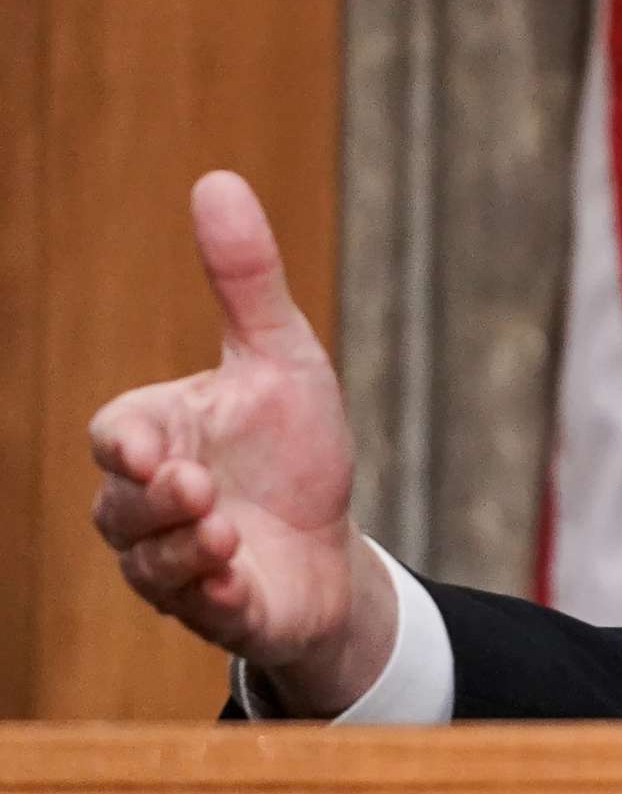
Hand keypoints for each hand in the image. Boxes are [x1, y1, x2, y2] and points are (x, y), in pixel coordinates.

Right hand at [87, 171, 394, 715]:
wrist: (333, 544)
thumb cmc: (294, 449)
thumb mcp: (283, 359)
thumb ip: (246, 282)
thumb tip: (217, 180)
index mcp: (157, 439)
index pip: (116, 436)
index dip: (128, 444)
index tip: (151, 448)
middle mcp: (148, 508)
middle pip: (119, 508)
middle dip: (154, 502)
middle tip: (194, 487)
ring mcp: (177, 567)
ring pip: (150, 566)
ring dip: (184, 551)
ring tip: (226, 535)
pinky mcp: (220, 613)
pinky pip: (199, 612)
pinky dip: (214, 597)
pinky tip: (238, 583)